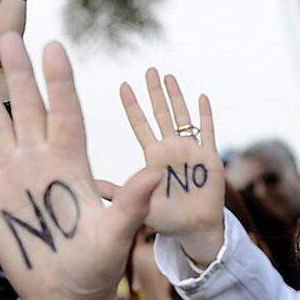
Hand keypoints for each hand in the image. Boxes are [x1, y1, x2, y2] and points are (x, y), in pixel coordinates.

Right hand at [0, 35, 158, 299]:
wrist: (67, 298)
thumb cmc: (97, 267)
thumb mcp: (117, 234)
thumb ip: (131, 202)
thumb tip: (153, 172)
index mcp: (74, 164)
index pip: (66, 113)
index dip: (60, 82)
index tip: (55, 48)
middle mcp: (43, 163)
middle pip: (29, 110)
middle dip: (19, 76)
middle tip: (8, 37)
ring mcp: (16, 179)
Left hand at [120, 69, 223, 265]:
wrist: (194, 230)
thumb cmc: (166, 219)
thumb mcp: (137, 205)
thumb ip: (118, 193)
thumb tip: (89, 184)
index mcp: (153, 157)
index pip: (141, 125)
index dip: (133, 106)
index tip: (123, 86)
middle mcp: (171, 149)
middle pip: (162, 114)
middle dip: (155, 92)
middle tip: (149, 70)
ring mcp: (190, 151)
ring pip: (183, 117)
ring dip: (177, 97)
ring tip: (169, 77)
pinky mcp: (209, 158)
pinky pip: (208, 132)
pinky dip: (205, 115)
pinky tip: (201, 97)